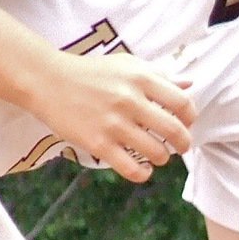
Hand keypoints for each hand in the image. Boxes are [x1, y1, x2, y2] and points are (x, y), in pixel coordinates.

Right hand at [29, 50, 195, 183]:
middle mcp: (130, 100)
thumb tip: (190, 84)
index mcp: (141, 78)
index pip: (183, 103)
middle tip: (181, 146)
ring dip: (163, 158)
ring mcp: (113, 123)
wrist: (47, 80)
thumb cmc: (92, 73)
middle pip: (174, 131)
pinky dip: (143, 173)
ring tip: (157, 154)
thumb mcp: (128, 65)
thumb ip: (159, 76)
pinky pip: (131, 169)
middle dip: (184, 143)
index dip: (191, 117)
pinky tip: (143, 169)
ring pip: (157, 153)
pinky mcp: (98, 143)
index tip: (186, 123)